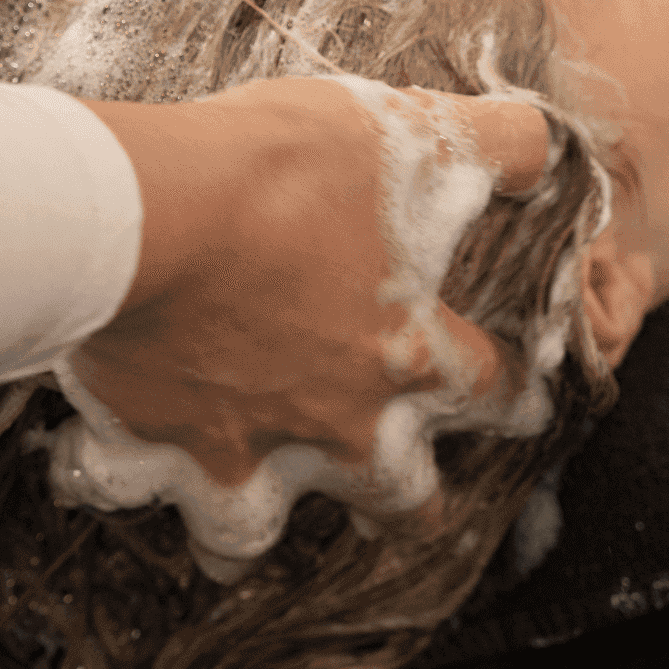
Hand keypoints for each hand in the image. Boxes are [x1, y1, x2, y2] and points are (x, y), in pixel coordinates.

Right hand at [69, 76, 550, 530]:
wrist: (149, 208)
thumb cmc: (282, 170)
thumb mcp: (408, 135)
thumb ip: (493, 146)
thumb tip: (550, 146)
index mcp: (407, 356)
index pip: (496, 393)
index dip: (514, 393)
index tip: (516, 395)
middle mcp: (333, 423)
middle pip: (394, 498)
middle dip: (404, 504)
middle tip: (398, 501)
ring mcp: (238, 446)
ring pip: (254, 531)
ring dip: (251, 531)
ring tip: (244, 533)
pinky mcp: (147, 440)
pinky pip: (131, 487)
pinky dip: (123, 478)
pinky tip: (118, 468)